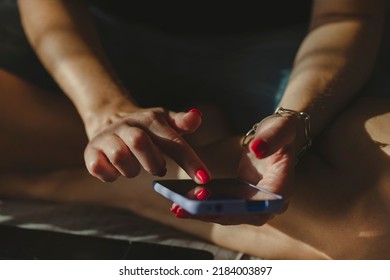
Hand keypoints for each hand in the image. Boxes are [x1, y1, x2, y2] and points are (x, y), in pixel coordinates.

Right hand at [83, 101, 210, 182]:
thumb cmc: (146, 127)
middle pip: (139, 143)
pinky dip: (110, 174)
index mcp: (151, 120)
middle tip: (158, 168)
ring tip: (135, 167)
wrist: (110, 119)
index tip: (204, 179)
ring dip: (131, 169)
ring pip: (119, 156)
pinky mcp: (91, 151)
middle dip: (153, 162)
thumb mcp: (165, 121)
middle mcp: (128, 126)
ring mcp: (107, 138)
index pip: (174, 142)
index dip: (190, 161)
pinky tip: (116, 169)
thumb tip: (197, 117)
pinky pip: (98, 168)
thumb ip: (182, 122)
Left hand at [171, 114, 298, 225]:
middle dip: (211, 212)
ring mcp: (254, 203)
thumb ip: (271, 139)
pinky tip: (182, 203)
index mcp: (282, 189)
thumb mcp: (279, 130)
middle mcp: (269, 203)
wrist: (277, 136)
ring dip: (202, 212)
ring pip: (227, 213)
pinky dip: (203, 206)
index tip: (212, 206)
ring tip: (177, 208)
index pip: (260, 206)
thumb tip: (258, 149)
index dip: (235, 209)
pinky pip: (222, 206)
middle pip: (239, 214)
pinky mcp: (241, 199)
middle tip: (184, 208)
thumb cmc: (280, 132)